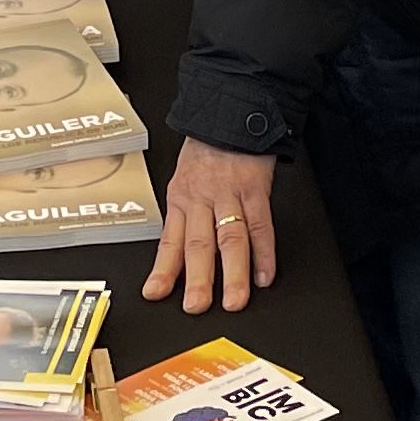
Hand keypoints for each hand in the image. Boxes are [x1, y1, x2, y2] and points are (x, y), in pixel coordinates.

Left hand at [143, 139, 278, 315]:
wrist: (230, 114)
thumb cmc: (207, 151)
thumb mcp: (184, 180)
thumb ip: (184, 217)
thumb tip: (176, 258)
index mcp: (181, 199)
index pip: (169, 240)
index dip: (162, 269)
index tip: (154, 293)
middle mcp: (202, 199)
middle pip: (199, 244)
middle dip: (198, 279)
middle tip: (196, 306)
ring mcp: (230, 195)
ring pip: (230, 238)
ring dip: (233, 273)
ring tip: (235, 301)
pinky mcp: (255, 189)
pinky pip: (261, 224)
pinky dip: (265, 252)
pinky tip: (264, 275)